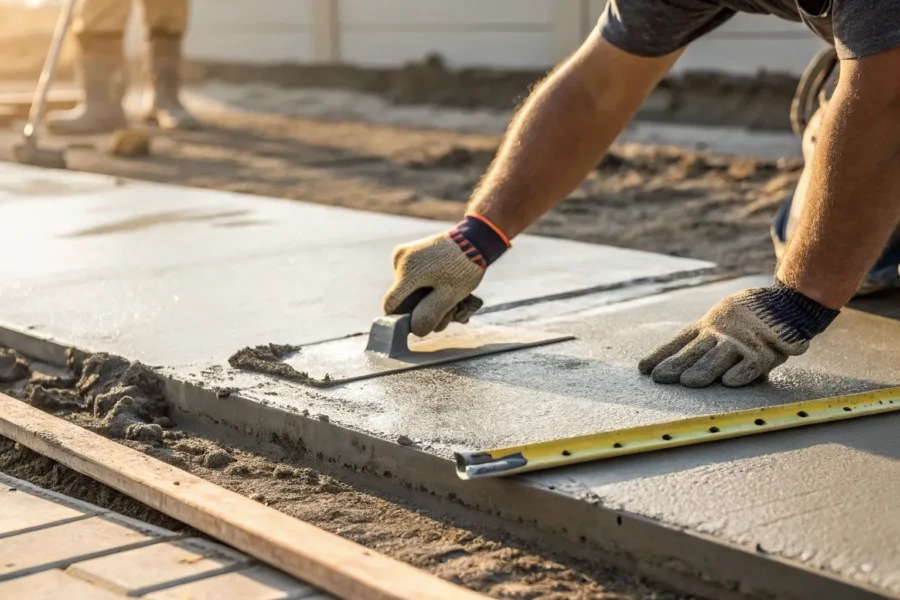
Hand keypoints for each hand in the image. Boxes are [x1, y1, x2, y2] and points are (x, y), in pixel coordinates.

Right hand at [383, 216, 509, 336]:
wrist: (474, 240)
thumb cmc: (463, 268)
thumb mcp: (450, 295)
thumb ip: (431, 314)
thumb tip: (415, 330)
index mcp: (407, 271)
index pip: (391, 305)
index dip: (404, 318)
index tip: (423, 320)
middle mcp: (399, 260)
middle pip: (402, 298)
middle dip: (422, 307)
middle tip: (448, 308)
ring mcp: (403, 254)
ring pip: (407, 288)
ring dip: (425, 296)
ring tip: (449, 294)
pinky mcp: (409, 251)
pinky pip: (411, 277)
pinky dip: (425, 284)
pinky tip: (443, 282)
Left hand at [638, 281, 839, 387]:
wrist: (784, 304)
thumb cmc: (745, 316)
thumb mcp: (717, 321)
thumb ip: (701, 340)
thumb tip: (666, 363)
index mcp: (706, 325)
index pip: (678, 341)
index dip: (662, 355)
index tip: (643, 368)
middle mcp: (720, 333)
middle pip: (695, 352)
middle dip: (676, 365)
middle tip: (660, 378)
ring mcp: (741, 341)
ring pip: (719, 358)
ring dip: (704, 370)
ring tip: (688, 382)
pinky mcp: (764, 351)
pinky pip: (752, 363)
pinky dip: (741, 372)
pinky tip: (728, 383)